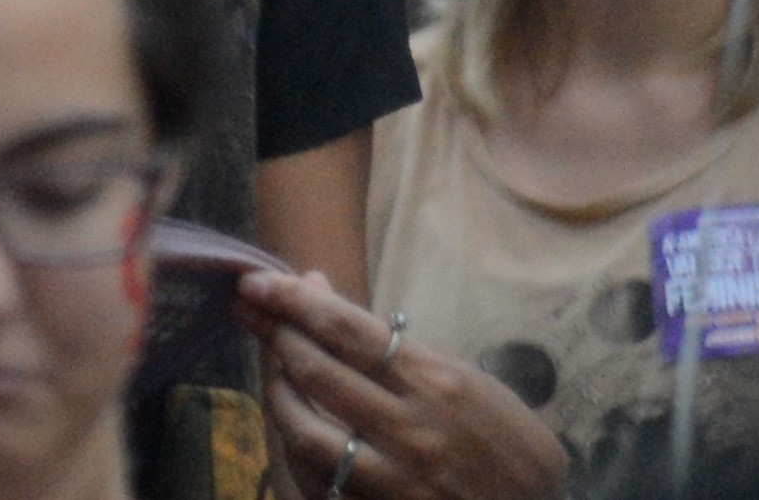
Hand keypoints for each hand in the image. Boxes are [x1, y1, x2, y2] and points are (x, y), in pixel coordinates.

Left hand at [241, 270, 564, 499]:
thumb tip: (318, 288)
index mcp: (437, 383)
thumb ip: (394, 343)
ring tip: (272, 369)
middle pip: (315, 371)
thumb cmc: (507, 447)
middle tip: (252, 313)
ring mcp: (395, 478)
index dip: (291, 299)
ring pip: (304, 429)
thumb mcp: (468, 383)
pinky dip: (297, 448)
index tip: (254, 280)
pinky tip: (293, 426)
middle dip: (274, 335)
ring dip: (276, 391)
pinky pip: (318, 477)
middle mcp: (412, 429)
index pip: (345, 328)